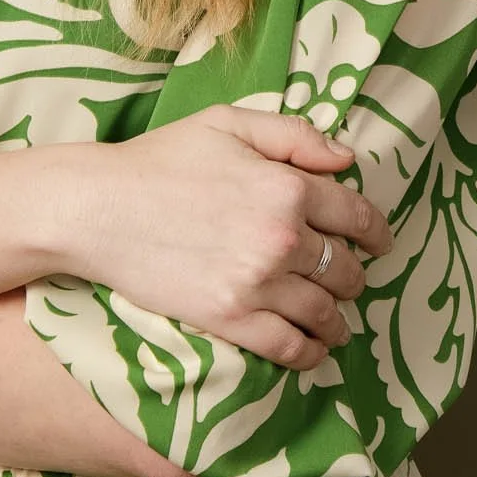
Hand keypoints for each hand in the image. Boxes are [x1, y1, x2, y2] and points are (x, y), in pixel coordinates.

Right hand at [72, 103, 393, 372]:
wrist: (97, 208)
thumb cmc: (158, 159)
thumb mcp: (227, 124)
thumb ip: (293, 136)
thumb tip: (345, 159)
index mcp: (288, 186)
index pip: (357, 216)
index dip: (376, 232)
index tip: (379, 242)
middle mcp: (282, 237)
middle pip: (346, 269)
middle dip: (354, 274)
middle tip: (349, 279)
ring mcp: (258, 283)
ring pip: (325, 312)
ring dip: (338, 319)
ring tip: (336, 322)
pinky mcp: (230, 319)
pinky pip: (289, 347)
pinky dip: (309, 352)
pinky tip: (310, 348)